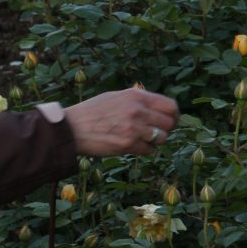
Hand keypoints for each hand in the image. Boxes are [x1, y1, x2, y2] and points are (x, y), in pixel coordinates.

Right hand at [64, 87, 178, 155]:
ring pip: (161, 138)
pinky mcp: (128, 145)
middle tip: (156, 133)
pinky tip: (132, 146)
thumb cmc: (92, 112)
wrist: (72, 127)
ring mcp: (134, 129)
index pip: (170, 106)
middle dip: (165, 130)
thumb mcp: (115, 97)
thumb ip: (137, 100)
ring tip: (141, 139)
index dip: (174, 115)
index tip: (170, 121)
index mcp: (136, 96)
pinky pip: (149, 150)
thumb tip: (156, 107)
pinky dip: (144, 150)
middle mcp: (137, 111)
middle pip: (169, 124)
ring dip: (155, 141)